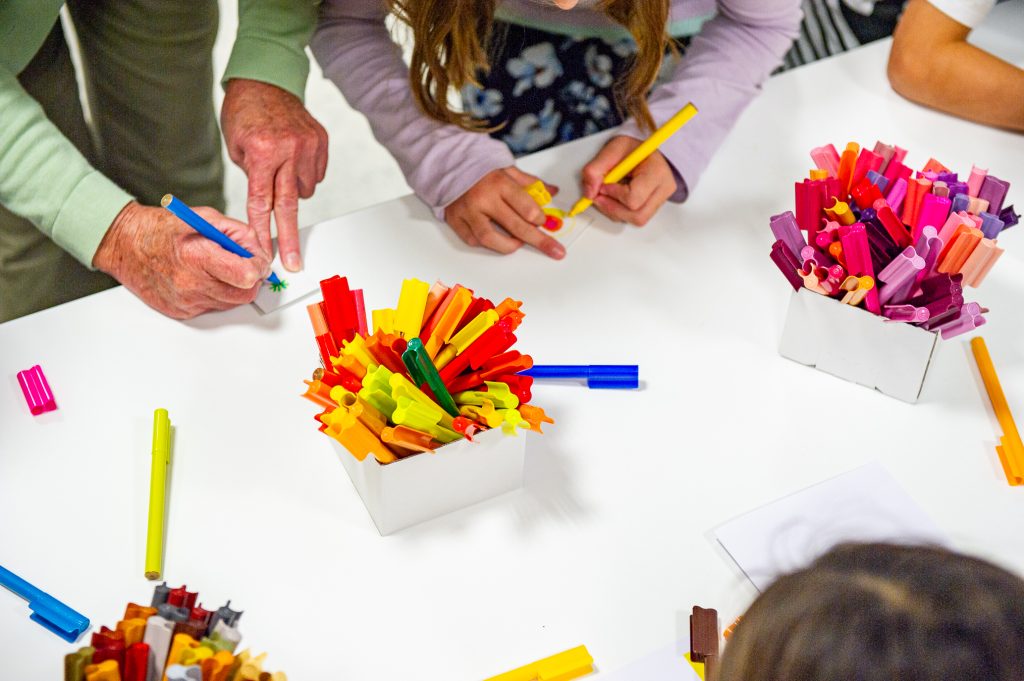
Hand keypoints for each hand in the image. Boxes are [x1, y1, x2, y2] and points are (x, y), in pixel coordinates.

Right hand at [93, 202, 270, 318]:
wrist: (125, 245)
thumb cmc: (161, 229)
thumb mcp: (204, 217)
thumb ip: (238, 233)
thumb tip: (260, 250)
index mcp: (198, 257)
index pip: (247, 275)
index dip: (259, 267)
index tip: (257, 260)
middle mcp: (192, 284)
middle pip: (244, 294)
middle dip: (250, 279)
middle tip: (242, 264)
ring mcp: (186, 301)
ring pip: (230, 303)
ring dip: (232, 287)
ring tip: (217, 268)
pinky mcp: (182, 312)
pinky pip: (212, 307)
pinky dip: (215, 294)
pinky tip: (201, 278)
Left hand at [221, 78, 328, 271]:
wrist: (266, 81)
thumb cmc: (244, 114)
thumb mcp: (237, 147)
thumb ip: (254, 178)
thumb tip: (267, 208)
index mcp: (263, 152)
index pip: (262, 202)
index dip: (262, 231)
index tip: (264, 253)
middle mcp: (289, 149)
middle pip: (290, 205)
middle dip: (289, 237)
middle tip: (293, 262)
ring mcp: (309, 145)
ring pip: (304, 190)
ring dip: (292, 189)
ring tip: (279, 169)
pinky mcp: (321, 142)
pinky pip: (315, 174)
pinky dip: (303, 174)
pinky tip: (292, 159)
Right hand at [444, 167, 565, 259]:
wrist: (446, 162)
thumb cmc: (479, 167)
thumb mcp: (507, 168)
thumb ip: (530, 182)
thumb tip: (552, 191)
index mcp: (499, 183)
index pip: (526, 208)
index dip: (540, 218)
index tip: (543, 221)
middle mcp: (483, 198)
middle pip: (515, 227)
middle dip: (539, 241)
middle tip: (555, 251)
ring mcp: (467, 211)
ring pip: (490, 239)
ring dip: (509, 246)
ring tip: (518, 244)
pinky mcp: (454, 219)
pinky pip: (472, 240)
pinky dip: (486, 243)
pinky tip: (495, 238)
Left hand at [581, 135, 677, 225]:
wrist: (646, 150)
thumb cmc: (633, 149)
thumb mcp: (613, 149)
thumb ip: (595, 169)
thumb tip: (589, 193)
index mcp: (656, 171)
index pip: (634, 197)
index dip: (613, 195)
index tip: (603, 185)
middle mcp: (663, 188)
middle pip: (637, 215)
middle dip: (612, 208)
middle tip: (599, 196)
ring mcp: (661, 199)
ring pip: (637, 220)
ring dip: (616, 212)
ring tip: (607, 196)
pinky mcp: (655, 206)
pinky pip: (637, 218)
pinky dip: (622, 212)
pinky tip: (616, 199)